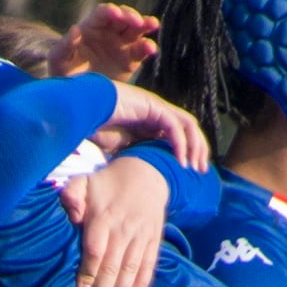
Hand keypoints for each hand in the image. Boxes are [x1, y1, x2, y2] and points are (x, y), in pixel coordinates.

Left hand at [50, 3, 158, 81]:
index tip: (115, 14)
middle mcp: (108, 32)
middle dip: (131, 16)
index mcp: (90, 27)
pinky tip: (151, 49)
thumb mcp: (58, 61)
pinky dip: (148, 48)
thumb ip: (65, 46)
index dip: (110, 11)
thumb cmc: (63, 73)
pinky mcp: (130, 60)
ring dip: (146, 24)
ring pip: (136, 30)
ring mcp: (121, 45)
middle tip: (137, 22)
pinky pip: (141, 51)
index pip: (103, 13)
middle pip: (123, 17)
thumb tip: (75, 29)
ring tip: (153, 25)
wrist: (74, 95)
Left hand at [63, 159, 169, 286]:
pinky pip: (149, 264)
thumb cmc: (107, 183)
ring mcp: (141, 235)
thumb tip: (73, 214)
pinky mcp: (154, 239)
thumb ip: (72, 194)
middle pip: (112, 265)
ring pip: (131, 268)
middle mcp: (124, 228)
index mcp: (104, 218)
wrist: (147, 172)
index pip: (96, 250)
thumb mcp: (85, 181)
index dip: (89, 272)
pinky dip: (142, 283)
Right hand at [92, 81, 210, 171]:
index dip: (189, 151)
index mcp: (152, 123)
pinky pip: (174, 126)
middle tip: (201, 170)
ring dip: (195, 146)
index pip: (180, 135)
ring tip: (194, 167)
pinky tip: (181, 160)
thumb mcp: (118, 149)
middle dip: (199, 149)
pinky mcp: (154, 107)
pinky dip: (181, 144)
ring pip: (188, 125)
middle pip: (189, 129)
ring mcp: (158, 108)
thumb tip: (133, 178)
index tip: (191, 171)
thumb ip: (131, 157)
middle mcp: (159, 114)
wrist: (85, 110)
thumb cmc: (96, 127)